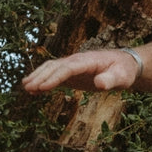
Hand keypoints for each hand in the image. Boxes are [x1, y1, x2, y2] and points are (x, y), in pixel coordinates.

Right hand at [22, 48, 141, 94]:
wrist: (125, 64)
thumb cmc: (124, 71)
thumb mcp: (122, 77)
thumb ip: (110, 80)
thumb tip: (99, 83)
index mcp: (87, 61)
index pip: (67, 68)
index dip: (54, 77)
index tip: (42, 87)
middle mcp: (77, 61)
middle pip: (55, 66)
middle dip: (41, 77)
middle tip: (27, 88)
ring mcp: (73, 66)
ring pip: (51, 68)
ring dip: (38, 77)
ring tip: (25, 87)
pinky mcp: (73, 73)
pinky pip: (55, 75)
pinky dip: (44, 80)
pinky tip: (35, 90)